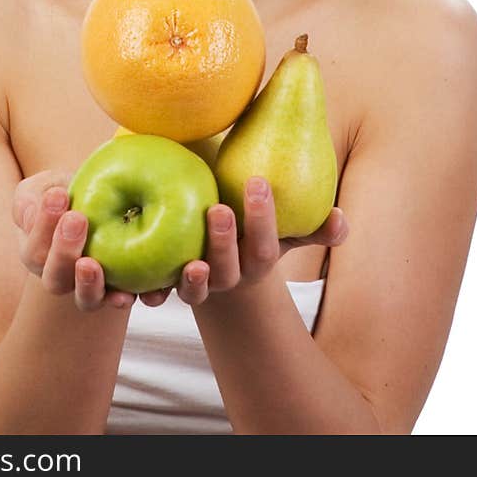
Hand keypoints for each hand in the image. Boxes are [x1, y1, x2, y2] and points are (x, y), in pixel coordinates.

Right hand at [12, 170, 135, 311]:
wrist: (105, 197)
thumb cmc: (67, 193)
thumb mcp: (44, 188)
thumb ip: (31, 200)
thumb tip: (30, 217)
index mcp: (39, 255)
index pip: (35, 250)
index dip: (44, 225)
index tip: (58, 195)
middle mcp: (62, 278)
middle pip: (56, 279)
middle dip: (63, 251)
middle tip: (76, 219)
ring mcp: (91, 288)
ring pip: (86, 300)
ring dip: (88, 285)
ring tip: (92, 264)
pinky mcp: (121, 289)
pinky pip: (123, 299)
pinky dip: (126, 298)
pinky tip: (131, 292)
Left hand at [138, 176, 347, 307]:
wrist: (213, 254)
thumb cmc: (251, 227)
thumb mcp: (281, 227)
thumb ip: (311, 224)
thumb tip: (341, 221)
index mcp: (256, 258)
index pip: (265, 243)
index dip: (263, 217)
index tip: (257, 182)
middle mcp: (228, 276)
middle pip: (229, 267)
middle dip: (225, 242)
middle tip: (218, 210)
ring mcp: (198, 284)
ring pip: (194, 289)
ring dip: (193, 278)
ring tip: (190, 259)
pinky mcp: (167, 287)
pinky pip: (157, 294)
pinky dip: (149, 291)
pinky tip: (134, 276)